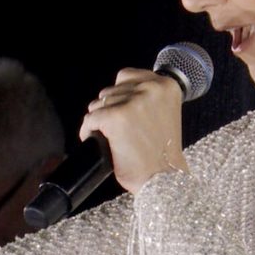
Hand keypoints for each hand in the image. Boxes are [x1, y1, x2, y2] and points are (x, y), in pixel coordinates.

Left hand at [78, 68, 187, 192]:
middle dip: (108, 109)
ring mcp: (133, 102)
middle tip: (116, 129)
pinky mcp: (115, 117)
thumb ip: (146, 98)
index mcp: (166, 85)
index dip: (119, 95)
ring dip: (98, 120)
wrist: (164, 178)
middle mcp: (151, 88)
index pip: (126, 76)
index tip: (121, 110)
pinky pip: (90, 120)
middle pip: (110, 90)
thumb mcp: (164, 113)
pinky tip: (95, 141)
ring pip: (98, 104)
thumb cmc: (163, 152)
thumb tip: (115, 94)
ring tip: (108, 136)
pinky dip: (88, 131)